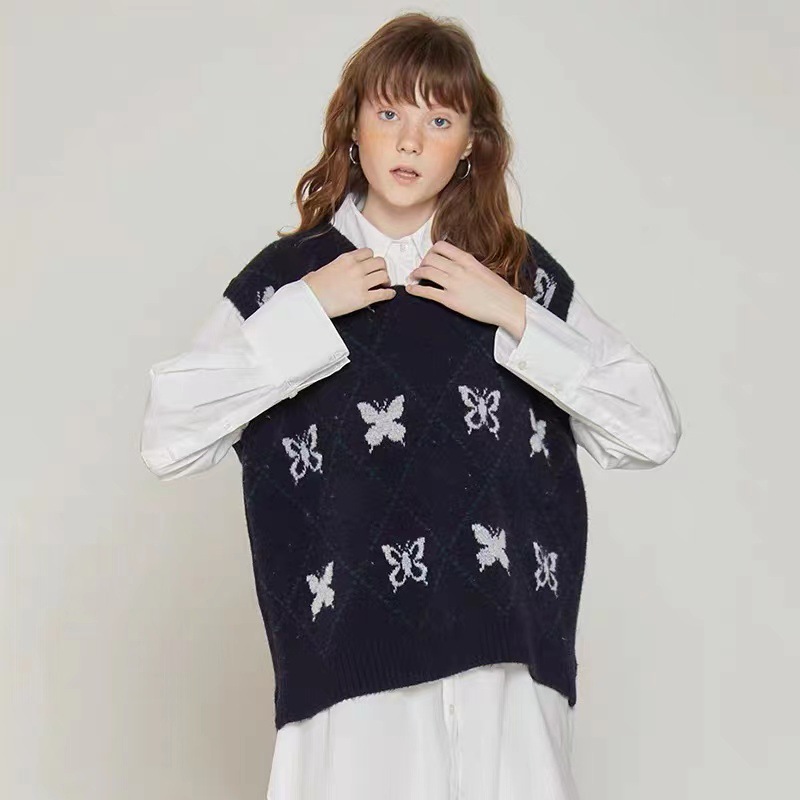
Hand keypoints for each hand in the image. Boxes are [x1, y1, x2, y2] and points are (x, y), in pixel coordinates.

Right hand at [303, 248, 394, 318]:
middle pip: (380, 262)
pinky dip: (389, 294)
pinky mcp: (363, 298)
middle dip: (382, 268)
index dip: (372, 258)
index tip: (372, 264)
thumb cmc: (313, 287)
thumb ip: (334, 266)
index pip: (368, 252)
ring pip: (384, 275)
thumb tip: (328, 271)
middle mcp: (356, 268)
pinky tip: (390, 294)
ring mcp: (361, 283)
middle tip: (381, 274)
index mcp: (347, 259)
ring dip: (386, 280)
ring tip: (384, 284)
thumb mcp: (324, 269)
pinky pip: (383, 294)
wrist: (311, 300)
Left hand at [406, 240, 526, 337]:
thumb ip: (467, 265)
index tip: (428, 258)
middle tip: (420, 270)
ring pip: (425, 272)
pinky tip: (411, 289)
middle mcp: (458, 268)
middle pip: (429, 258)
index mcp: (467, 259)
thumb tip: (455, 265)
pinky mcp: (450, 300)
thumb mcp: (482, 269)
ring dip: (415, 274)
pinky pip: (427, 291)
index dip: (430, 252)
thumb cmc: (499, 291)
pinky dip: (415, 289)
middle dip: (421, 263)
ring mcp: (453, 284)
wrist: (507, 306)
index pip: (441, 246)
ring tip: (413, 278)